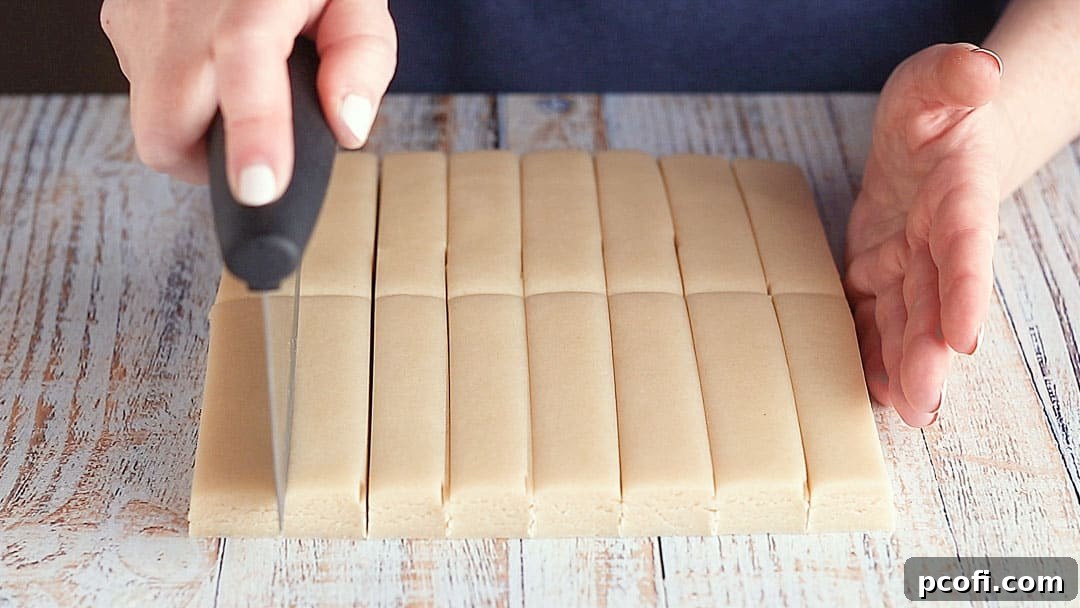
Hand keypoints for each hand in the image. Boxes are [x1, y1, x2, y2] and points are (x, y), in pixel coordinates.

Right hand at [101, 0, 395, 204]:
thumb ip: (362, 58)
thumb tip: (346, 126)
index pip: (245, 65)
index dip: (253, 135)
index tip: (259, 187)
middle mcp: (183, 7)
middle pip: (168, 128)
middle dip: (209, 162)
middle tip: (260, 146)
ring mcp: (141, 15)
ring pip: (152, 118)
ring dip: (198, 127)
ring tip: (240, 90)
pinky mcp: (119, 21)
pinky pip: (144, 89)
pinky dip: (182, 98)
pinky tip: (212, 69)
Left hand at [845, 43, 1009, 426]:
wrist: (930, 136)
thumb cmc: (936, 108)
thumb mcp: (937, 78)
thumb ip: (953, 75)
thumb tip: (979, 70)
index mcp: (959, 195)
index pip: (967, 245)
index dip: (966, 290)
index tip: (965, 336)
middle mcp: (938, 239)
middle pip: (936, 300)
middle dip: (930, 351)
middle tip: (923, 401)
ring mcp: (908, 260)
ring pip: (907, 318)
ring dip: (903, 366)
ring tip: (902, 411)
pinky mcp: (878, 271)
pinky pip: (875, 315)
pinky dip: (871, 350)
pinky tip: (869, 388)